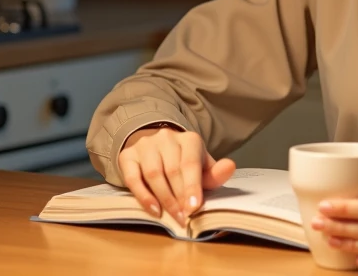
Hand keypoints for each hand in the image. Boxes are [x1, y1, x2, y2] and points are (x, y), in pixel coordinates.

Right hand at [118, 126, 235, 222]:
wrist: (156, 149)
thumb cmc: (184, 163)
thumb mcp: (202, 167)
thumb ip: (214, 173)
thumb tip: (230, 167)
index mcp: (189, 139)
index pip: (190, 163)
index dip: (192, 186)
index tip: (194, 208)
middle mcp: (166, 138)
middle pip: (172, 170)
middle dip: (179, 198)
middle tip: (185, 218)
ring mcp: (145, 145)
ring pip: (153, 174)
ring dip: (164, 199)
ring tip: (173, 216)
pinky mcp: (127, 156)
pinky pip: (133, 178)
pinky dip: (143, 196)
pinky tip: (154, 210)